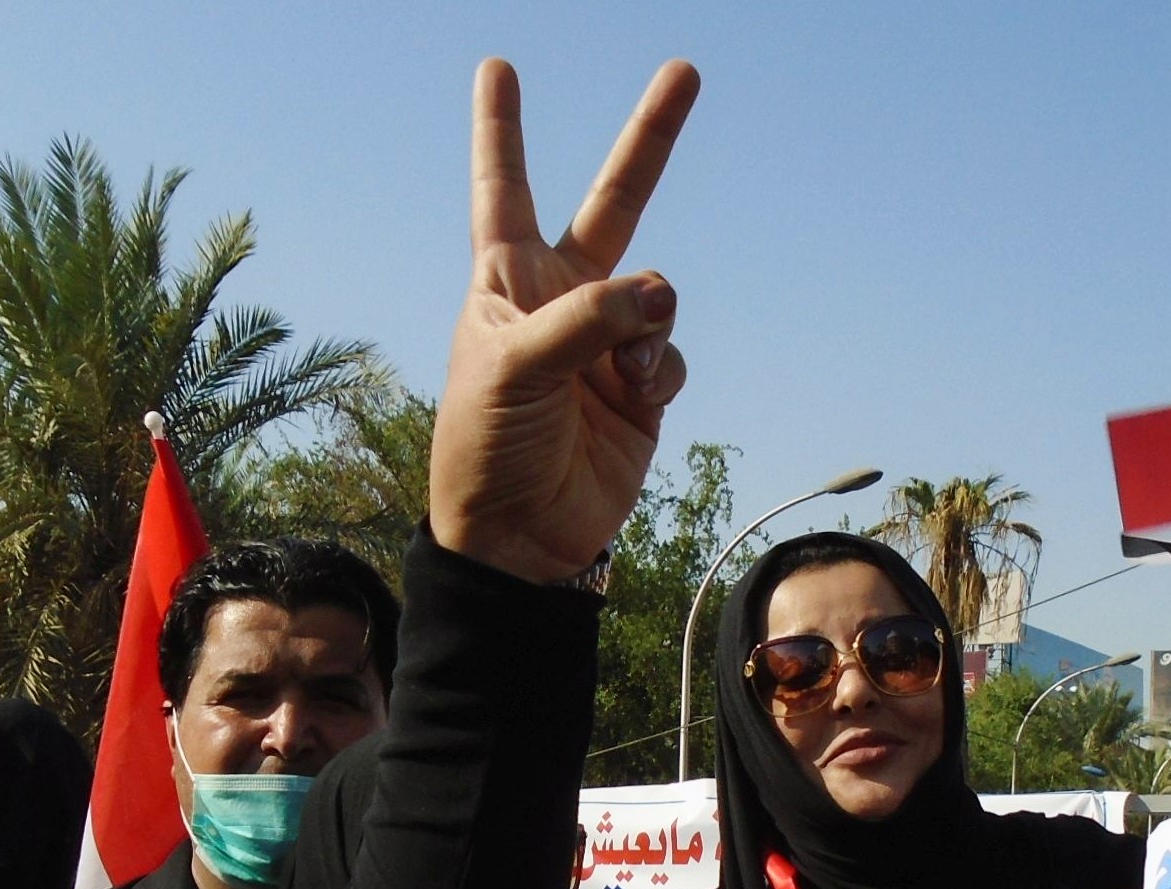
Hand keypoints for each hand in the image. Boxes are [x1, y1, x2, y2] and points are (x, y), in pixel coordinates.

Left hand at [429, 59, 698, 582]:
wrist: (518, 538)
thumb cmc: (486, 446)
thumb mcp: (514, 369)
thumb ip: (587, 319)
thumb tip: (662, 293)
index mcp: (506, 282)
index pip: (503, 188)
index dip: (502, 130)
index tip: (497, 68)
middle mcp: (561, 301)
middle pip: (614, 203)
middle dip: (650, 140)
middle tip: (684, 71)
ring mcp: (606, 345)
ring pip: (658, 296)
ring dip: (648, 323)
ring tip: (622, 370)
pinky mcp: (642, 391)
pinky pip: (671, 355)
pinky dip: (660, 370)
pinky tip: (635, 396)